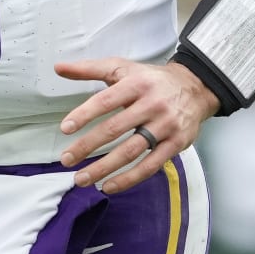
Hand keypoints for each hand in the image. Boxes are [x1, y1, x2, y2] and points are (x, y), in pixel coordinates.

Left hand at [53, 58, 219, 194]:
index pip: (106, 101)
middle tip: (66, 159)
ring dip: (104, 167)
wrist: (195, 87)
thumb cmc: (150, 79)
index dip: (85, 114)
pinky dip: (129, 179)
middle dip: (88, 146)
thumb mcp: (122, 68)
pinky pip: (150, 165)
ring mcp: (165, 126)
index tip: (65, 128)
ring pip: (131, 151)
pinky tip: (109, 186)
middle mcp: (152, 104)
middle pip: (115, 128)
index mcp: (136, 84)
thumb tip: (58, 67)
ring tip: (82, 178)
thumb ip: (89, 69)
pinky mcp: (176, 144)